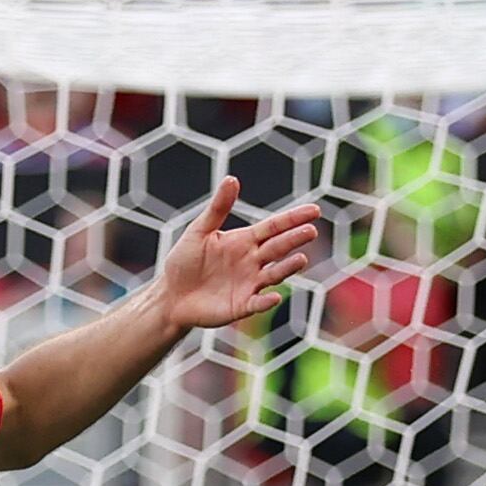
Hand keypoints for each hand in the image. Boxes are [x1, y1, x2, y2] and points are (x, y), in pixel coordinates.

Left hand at [149, 177, 326, 332]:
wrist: (170, 295)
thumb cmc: (185, 260)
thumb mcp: (199, 231)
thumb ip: (218, 208)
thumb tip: (232, 179)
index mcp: (245, 240)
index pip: (275, 227)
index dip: (294, 218)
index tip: (314, 211)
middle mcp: (253, 261)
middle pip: (279, 247)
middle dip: (295, 239)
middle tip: (311, 231)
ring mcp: (250, 284)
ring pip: (275, 274)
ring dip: (288, 268)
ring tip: (301, 259)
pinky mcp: (241, 306)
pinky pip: (258, 303)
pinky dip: (266, 301)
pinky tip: (274, 297)